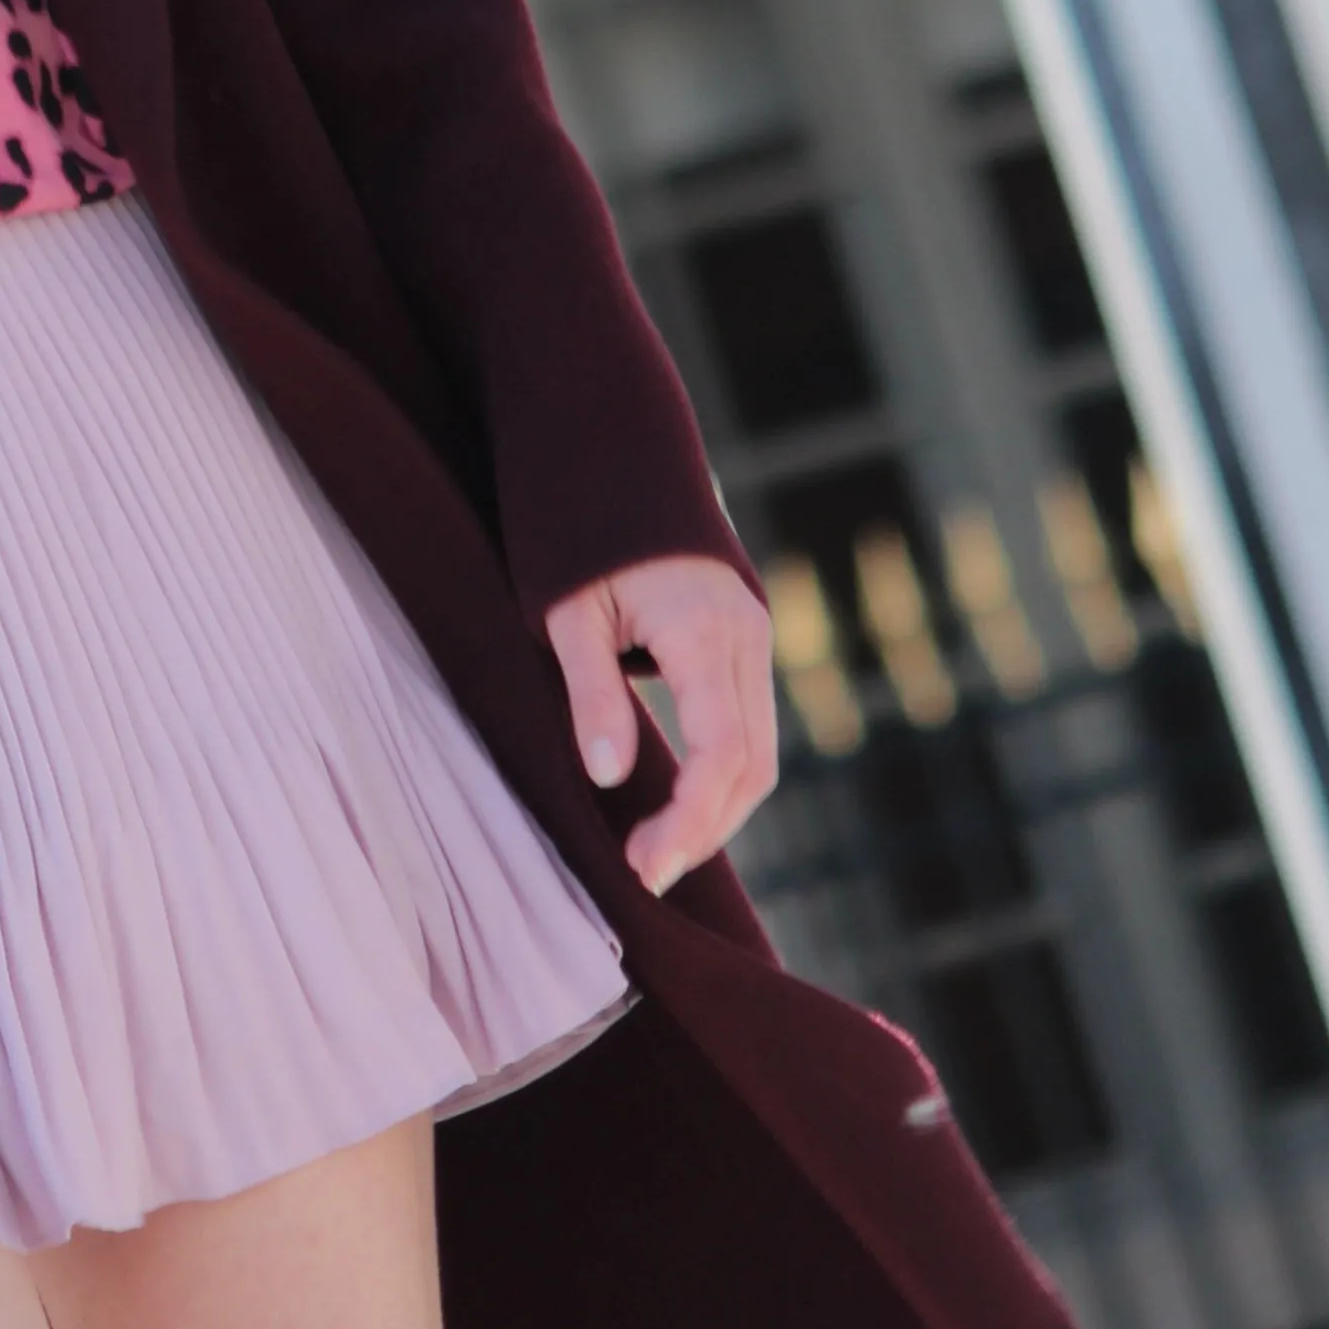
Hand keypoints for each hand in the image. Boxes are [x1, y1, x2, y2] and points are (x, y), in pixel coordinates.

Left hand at [545, 554, 778, 897]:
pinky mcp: (746, 641)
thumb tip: (609, 777)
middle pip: (752, 763)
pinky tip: (677, 803)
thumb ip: (593, 693)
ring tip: (656, 851)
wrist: (615, 456)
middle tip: (645, 873)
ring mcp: (753, 636)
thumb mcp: (568, 611)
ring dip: (716, 808)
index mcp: (703, 627)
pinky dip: (721, 774)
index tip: (646, 867)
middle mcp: (746, 635)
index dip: (690, 820)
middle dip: (705, 828)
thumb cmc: (579, 533)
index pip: (721, 751)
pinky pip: (749, 724)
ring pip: (759, 751)